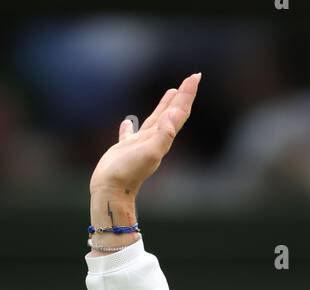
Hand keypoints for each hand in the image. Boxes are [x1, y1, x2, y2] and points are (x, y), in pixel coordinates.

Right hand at [89, 72, 201, 197]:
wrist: (112, 192)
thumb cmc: (129, 173)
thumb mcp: (149, 152)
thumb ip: (163, 135)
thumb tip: (173, 116)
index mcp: (162, 138)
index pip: (179, 112)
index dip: (187, 94)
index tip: (195, 76)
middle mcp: (155, 140)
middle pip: (172, 113)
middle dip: (182, 96)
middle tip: (192, 78)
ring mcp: (140, 145)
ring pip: (155, 120)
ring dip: (164, 106)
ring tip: (171, 92)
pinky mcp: (125, 151)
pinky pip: (130, 134)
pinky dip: (130, 127)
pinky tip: (127, 122)